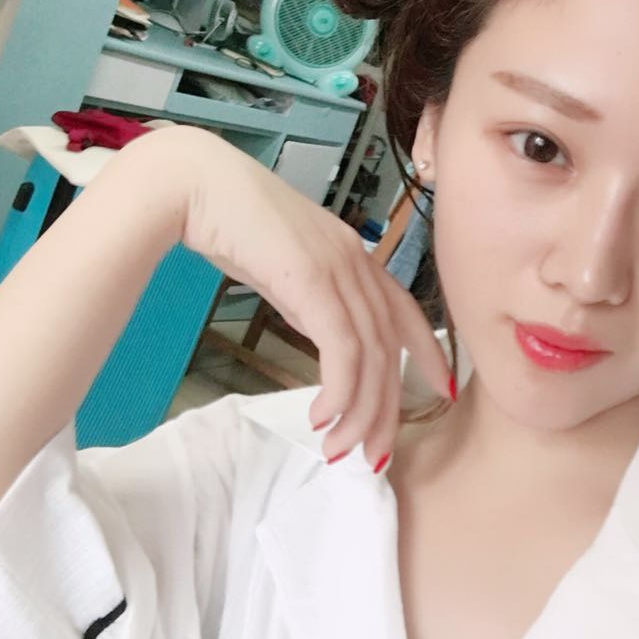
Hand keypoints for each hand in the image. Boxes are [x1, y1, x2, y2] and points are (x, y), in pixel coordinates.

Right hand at [176, 129, 451, 467]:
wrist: (196, 184)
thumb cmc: (231, 221)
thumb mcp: (285, 266)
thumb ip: (312, 297)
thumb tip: (323, 334)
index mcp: (353, 255)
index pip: (407, 311)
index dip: (429, 354)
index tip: (442, 392)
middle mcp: (356, 261)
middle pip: (391, 348)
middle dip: (387, 408)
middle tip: (373, 454)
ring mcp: (337, 268)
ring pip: (371, 355)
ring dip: (359, 411)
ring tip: (339, 448)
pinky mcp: (311, 280)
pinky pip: (342, 349)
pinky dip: (339, 390)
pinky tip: (322, 415)